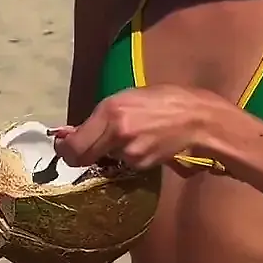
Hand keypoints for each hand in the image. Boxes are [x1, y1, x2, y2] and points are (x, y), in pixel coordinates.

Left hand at [52, 85, 229, 170]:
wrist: (198, 119)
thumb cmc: (164, 100)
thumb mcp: (126, 98)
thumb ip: (99, 117)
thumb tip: (71, 132)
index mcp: (110, 111)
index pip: (73, 144)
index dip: (64, 148)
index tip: (64, 145)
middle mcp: (117, 134)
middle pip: (82, 159)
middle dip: (79, 155)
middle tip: (85, 147)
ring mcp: (130, 153)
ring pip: (104, 160)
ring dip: (109, 152)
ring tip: (130, 135)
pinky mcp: (141, 165)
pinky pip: (123, 163)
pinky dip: (127, 156)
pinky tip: (143, 142)